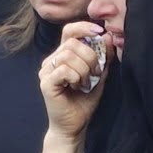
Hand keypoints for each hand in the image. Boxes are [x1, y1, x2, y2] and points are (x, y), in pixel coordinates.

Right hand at [40, 21, 107, 137]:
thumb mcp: (100, 74)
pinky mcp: (46, 83)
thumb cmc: (84, 100)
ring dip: (84, 70)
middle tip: (96, 73)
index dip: (84, 27)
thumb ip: (103, 55)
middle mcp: (52, 60)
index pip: (69, 30)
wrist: (75, 125)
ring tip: (86, 83)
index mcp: (63, 55)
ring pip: (68, 56)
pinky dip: (76, 78)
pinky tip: (77, 87)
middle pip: (72, 43)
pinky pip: (64, 70)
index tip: (99, 32)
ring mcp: (46, 72)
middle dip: (90, 57)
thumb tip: (107, 36)